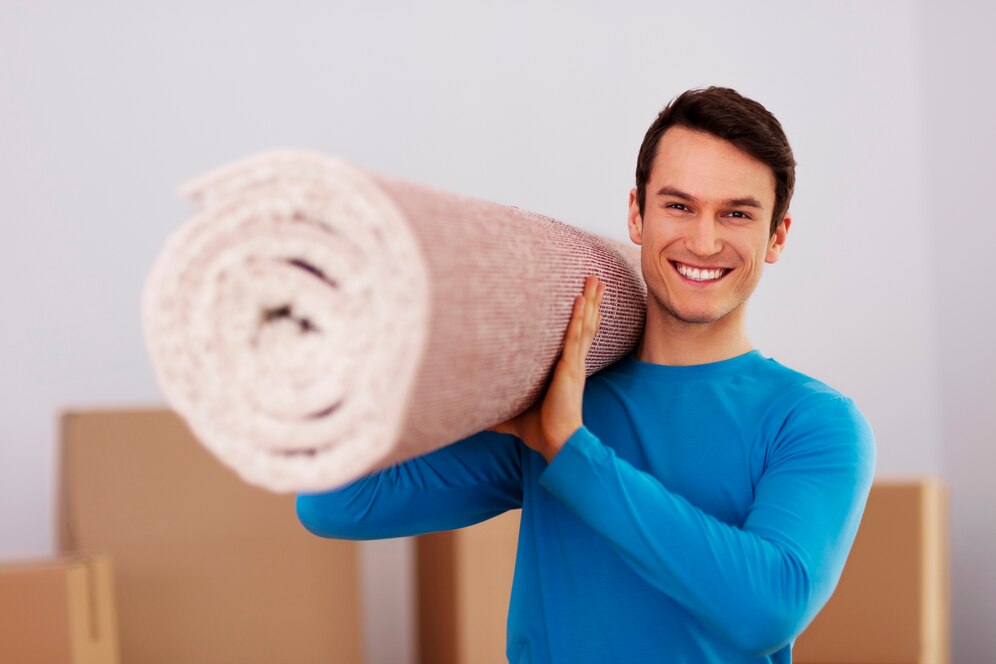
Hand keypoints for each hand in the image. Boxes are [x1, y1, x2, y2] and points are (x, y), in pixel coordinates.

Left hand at [489, 275, 604, 461]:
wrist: (556, 443)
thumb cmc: (540, 430)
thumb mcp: (516, 415)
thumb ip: (500, 411)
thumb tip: (476, 417)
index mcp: (567, 370)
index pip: (579, 337)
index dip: (585, 317)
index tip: (587, 298)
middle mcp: (573, 363)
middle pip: (586, 324)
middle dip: (592, 300)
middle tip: (597, 278)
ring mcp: (573, 364)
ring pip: (584, 325)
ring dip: (590, 301)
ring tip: (595, 279)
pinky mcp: (569, 369)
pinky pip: (575, 338)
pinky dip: (578, 319)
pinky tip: (580, 300)